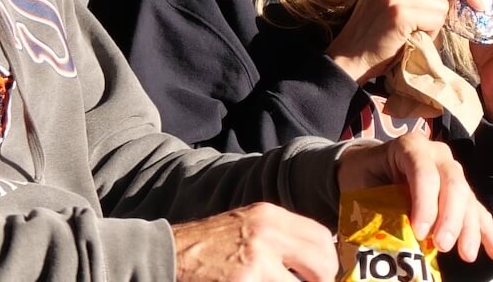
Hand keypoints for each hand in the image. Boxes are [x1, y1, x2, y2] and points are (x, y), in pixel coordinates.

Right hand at [170, 202, 337, 281]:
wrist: (163, 257)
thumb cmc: (205, 247)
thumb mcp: (246, 227)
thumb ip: (281, 239)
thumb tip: (319, 262)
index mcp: (269, 217)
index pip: (322, 238)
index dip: (328, 264)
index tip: (321, 277)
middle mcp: (266, 237)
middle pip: (323, 267)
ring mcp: (255, 266)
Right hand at [328, 0, 492, 83]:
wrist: (349, 58)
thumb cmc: (376, 35)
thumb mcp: (393, 1)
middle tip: (483, 3)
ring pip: (442, 4)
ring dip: (436, 24)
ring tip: (415, 34)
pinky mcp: (400, 11)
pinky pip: (436, 19)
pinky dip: (431, 34)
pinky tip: (410, 39)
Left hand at [336, 129, 492, 263]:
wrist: (367, 167)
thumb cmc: (362, 177)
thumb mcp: (361, 185)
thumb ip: (376, 206)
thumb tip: (387, 241)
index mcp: (410, 147)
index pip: (423, 173)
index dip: (426, 203)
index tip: (421, 233)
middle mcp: (437, 156)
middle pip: (453, 184)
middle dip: (451, 218)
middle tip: (443, 246)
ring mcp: (452, 173)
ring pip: (468, 199)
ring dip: (470, 228)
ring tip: (467, 254)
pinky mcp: (460, 193)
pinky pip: (478, 211)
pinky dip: (487, 233)